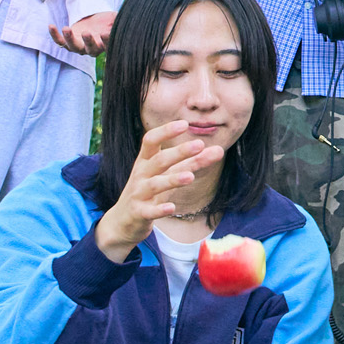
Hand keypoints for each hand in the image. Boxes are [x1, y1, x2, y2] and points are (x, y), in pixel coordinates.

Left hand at [50, 11, 115, 55]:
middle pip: (90, 50)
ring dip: (69, 39)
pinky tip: (51, 26)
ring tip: (67, 28)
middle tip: (86, 33)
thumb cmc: (107, 21)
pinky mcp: (68, 42)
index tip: (105, 33)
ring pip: (73, 47)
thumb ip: (119, 20)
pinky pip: (60, 42)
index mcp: (105, 45)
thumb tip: (123, 18)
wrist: (94, 21)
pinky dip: (55, 35)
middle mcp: (91, 49)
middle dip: (88, 42)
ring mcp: (78, 46)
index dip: (106, 41)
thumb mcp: (114, 19)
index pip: (107, 46)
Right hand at [92, 120, 224, 261]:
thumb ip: (193, 162)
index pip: (151, 140)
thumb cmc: (150, 191)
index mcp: (145, 160)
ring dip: (172, 179)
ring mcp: (138, 193)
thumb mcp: (169, 173)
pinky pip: (149, 211)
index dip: (166, 131)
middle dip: (178, 152)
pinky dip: (159, 210)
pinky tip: (172, 208)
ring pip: (155, 184)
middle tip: (199, 144)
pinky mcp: (138, 213)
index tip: (184, 124)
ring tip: (190, 176)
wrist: (123, 220)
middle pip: (159, 160)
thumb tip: (219, 150)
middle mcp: (140, 174)